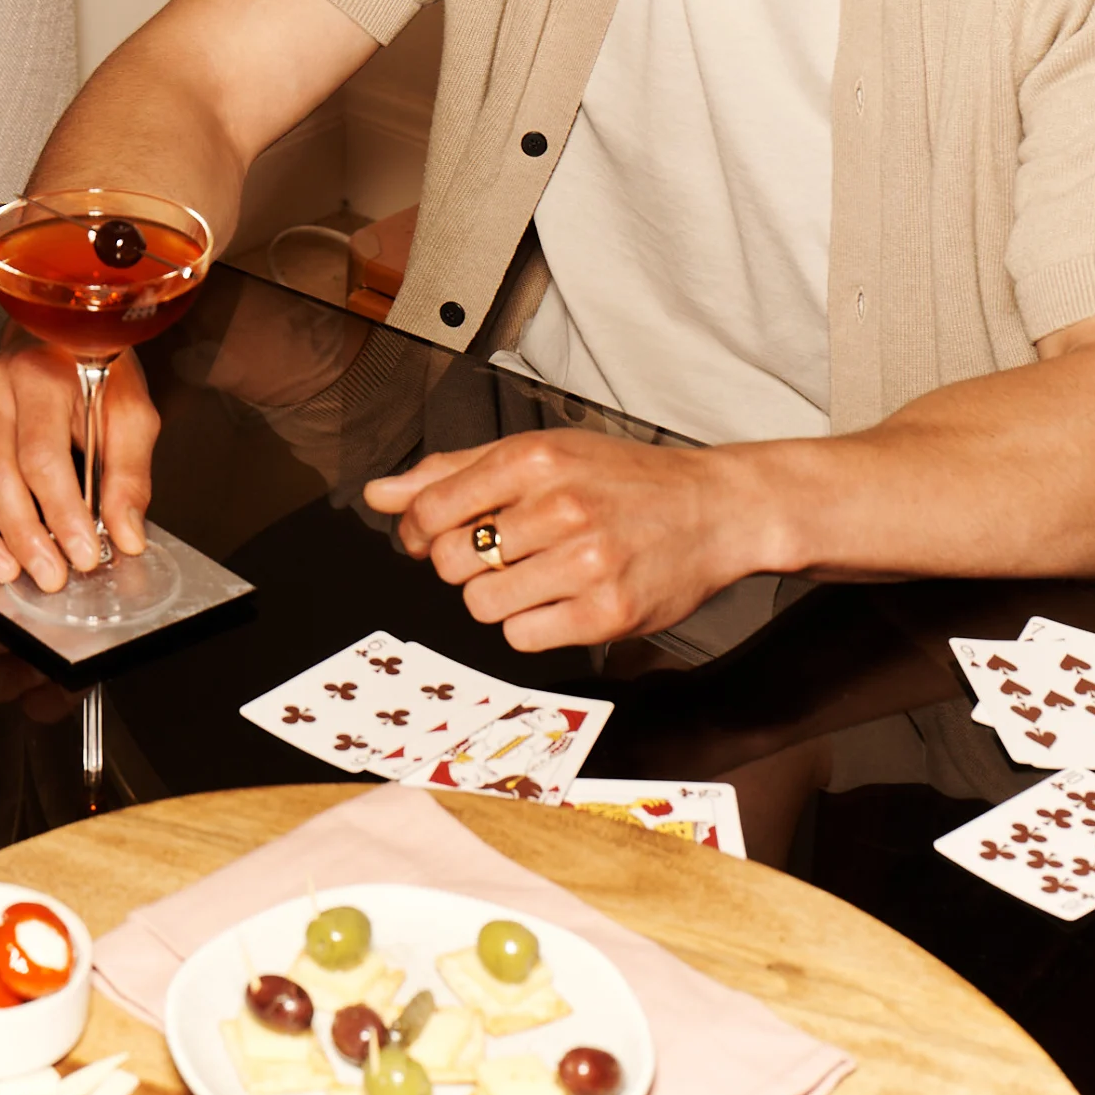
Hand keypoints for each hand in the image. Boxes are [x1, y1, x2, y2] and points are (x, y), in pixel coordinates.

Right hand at [0, 341, 157, 592]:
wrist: (57, 342)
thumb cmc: (93, 377)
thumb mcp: (131, 415)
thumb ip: (129, 475)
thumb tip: (126, 536)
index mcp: (40, 375)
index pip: (42, 457)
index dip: (62, 514)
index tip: (83, 555)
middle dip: (22, 535)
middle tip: (49, 575)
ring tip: (6, 571)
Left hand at [363, 431, 762, 651]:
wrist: (714, 509)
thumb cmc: (620, 481)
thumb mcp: (539, 455)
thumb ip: (452, 474)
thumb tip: (380, 495)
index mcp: (535, 459)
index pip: (431, 511)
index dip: (419, 531)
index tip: (433, 535)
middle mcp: (560, 508)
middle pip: (450, 562)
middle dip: (466, 562)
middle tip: (506, 552)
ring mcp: (586, 563)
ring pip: (482, 604)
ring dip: (500, 596)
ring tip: (540, 574)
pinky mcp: (607, 614)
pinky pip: (522, 638)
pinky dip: (533, 625)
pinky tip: (562, 599)